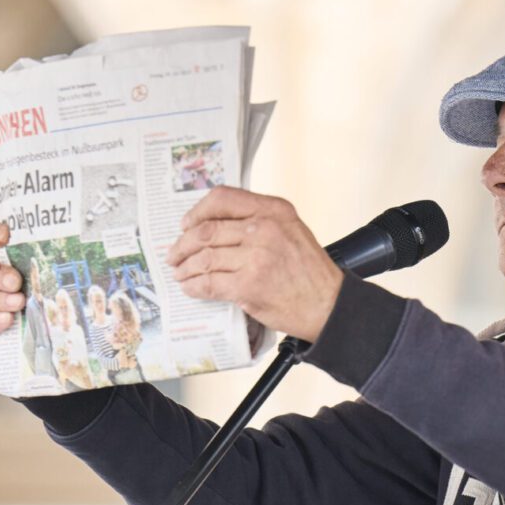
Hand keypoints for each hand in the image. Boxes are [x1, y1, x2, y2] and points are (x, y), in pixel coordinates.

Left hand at [166, 187, 343, 341]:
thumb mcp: (292, 231)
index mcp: (274, 210)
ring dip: (186, 267)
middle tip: (174, 254)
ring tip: (181, 273)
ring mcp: (256, 257)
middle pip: (206, 230)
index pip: (223, 198)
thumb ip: (260, 221)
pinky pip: (209, 283)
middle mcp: (265, 229)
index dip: (197, 211)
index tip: (187, 224)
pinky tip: (191, 288)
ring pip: (204, 257)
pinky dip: (194, 286)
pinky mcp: (249, 286)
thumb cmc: (310, 272)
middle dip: (183, 244)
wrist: (329, 305)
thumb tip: (216, 225)